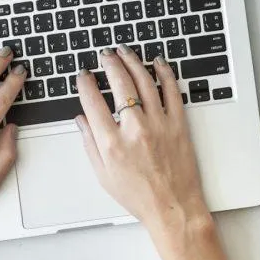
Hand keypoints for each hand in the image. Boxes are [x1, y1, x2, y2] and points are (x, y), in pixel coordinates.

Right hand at [75, 46, 208, 233]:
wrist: (173, 207)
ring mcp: (160, 124)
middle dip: (110, 63)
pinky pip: (173, 91)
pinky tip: (158, 63)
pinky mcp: (179, 125)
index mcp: (112, 143)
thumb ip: (90, 144)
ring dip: (133, 62)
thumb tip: (81, 120)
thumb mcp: (103, 175)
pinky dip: (165, 74)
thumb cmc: (139, 196)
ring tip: (125, 52)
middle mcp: (135, 129)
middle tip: (105, 55)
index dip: (86, 83)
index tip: (84, 75)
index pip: (93, 101)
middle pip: (120, 83)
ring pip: (145, 81)